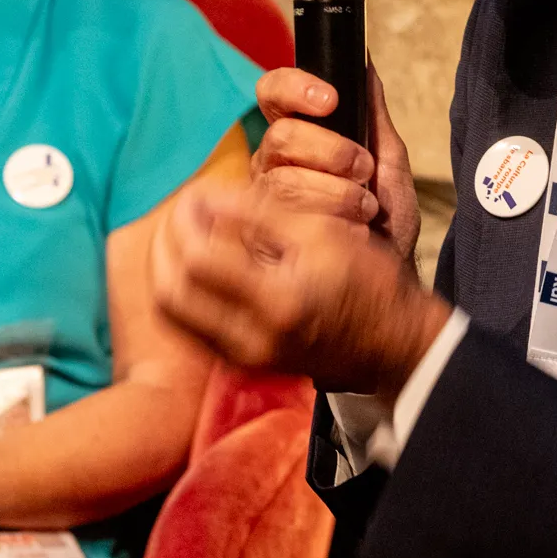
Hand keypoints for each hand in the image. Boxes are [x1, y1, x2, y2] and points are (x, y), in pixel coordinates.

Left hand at [151, 181, 450, 396]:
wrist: (392, 346)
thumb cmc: (368, 284)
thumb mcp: (321, 232)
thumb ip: (259, 212)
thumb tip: (206, 196)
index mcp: (277, 301)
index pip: (199, 259)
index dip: (186, 219)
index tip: (194, 193)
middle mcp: (252, 338)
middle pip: (169, 293)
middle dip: (163, 245)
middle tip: (179, 213)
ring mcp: (243, 357)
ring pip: (170, 314)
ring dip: (165, 269)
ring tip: (183, 235)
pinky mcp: (241, 364)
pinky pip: (187, 328)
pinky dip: (181, 292)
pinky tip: (197, 265)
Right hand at [252, 64, 420, 264]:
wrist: (389, 275)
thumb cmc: (386, 220)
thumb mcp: (390, 160)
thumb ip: (373, 114)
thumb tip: (365, 60)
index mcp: (298, 135)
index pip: (274, 93)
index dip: (294, 87)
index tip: (331, 100)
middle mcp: (272, 163)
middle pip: (281, 137)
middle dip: (332, 153)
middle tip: (363, 171)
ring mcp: (263, 201)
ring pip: (284, 180)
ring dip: (336, 195)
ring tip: (364, 210)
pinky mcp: (262, 238)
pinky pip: (282, 221)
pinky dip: (327, 223)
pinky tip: (348, 232)